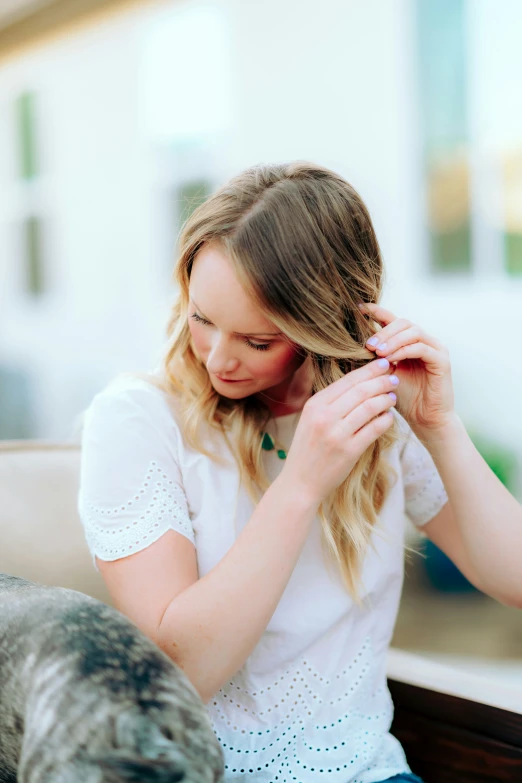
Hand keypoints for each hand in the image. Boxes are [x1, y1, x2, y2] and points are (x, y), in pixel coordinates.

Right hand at [281, 358, 398, 504]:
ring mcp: (336, 434)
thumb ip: (329, 403)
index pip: (347, 380)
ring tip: (393, 396)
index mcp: (314, 405)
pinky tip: (390, 417)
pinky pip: (374, 429)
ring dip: (385, 399)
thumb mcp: (310, 420)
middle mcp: (324, 417)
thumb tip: (358, 383)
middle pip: (360, 391)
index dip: (368, 370)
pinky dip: (385, 420)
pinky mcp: (348, 451)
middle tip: (394, 377)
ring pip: (369, 408)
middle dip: (381, 381)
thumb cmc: (308, 450)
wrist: (300, 483)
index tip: (383, 364)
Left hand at [360, 303, 454, 437]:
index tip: (358, 308)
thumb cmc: (402, 398)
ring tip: (377, 352)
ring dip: (392, 340)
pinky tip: (390, 359)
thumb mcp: (382, 375)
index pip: (392, 320)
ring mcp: (435, 348)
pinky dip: (403, 351)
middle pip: (403, 322)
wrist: (424, 420)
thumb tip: (348, 346)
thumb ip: (372, 359)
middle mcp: (424, 340)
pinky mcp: (442, 360)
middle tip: (368, 344)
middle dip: (384, 331)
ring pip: (413, 332)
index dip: (376, 311)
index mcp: (408, 341)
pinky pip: (421, 348)